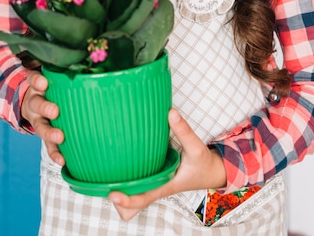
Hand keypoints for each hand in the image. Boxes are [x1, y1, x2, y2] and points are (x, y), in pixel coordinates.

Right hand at [21, 70, 64, 166]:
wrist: (33, 102)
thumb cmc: (53, 86)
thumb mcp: (54, 76)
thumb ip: (69, 72)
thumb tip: (100, 64)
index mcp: (38, 86)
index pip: (34, 80)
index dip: (38, 81)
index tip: (44, 83)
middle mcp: (36, 101)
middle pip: (37, 104)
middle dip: (45, 108)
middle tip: (55, 111)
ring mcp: (38, 119)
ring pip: (40, 126)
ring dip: (50, 132)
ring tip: (60, 137)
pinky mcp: (43, 134)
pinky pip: (47, 145)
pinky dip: (54, 153)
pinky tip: (63, 160)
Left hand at [108, 109, 226, 220]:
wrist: (212, 171)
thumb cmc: (204, 165)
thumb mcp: (197, 148)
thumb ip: (184, 131)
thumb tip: (171, 113)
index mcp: (165, 186)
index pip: (142, 198)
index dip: (126, 200)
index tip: (111, 193)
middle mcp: (157, 187)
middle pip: (132, 201)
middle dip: (117, 196)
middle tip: (101, 182)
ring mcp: (156, 183)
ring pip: (134, 192)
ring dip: (122, 186)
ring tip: (105, 173)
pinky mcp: (157, 176)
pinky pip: (140, 181)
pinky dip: (130, 177)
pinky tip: (120, 164)